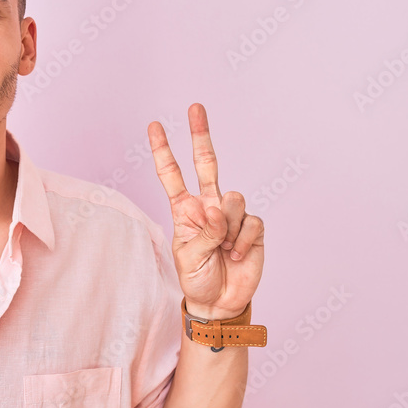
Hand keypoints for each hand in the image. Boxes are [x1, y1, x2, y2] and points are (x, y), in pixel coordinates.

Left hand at [148, 103, 262, 318]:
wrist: (220, 302)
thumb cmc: (197, 278)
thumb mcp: (187, 257)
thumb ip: (202, 231)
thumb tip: (218, 209)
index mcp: (185, 210)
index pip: (172, 175)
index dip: (163, 151)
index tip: (154, 125)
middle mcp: (208, 205)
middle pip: (207, 163)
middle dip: (200, 134)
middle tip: (195, 106)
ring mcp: (231, 214)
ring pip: (232, 198)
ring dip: (226, 226)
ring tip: (222, 249)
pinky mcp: (252, 226)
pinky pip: (250, 221)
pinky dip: (242, 240)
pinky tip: (236, 255)